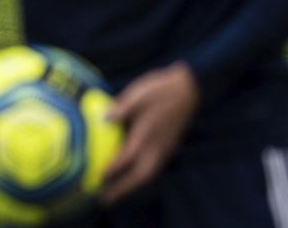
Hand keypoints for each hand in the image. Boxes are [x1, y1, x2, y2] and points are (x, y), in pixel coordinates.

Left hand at [100, 62, 199, 204]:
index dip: (113, 168)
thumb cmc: (160, 89)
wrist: (188, 88)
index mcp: (147, 133)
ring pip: (148, 174)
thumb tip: (104, 118)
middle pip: (140, 175)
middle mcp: (157, 145)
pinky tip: (130, 177)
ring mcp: (165, 148)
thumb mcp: (139, 93)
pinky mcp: (168, 147)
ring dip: (131, 186)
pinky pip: (153, 169)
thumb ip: (122, 107)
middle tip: (105, 200)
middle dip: (122, 188)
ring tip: (115, 193)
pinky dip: (140, 177)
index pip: (127, 156)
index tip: (98, 177)